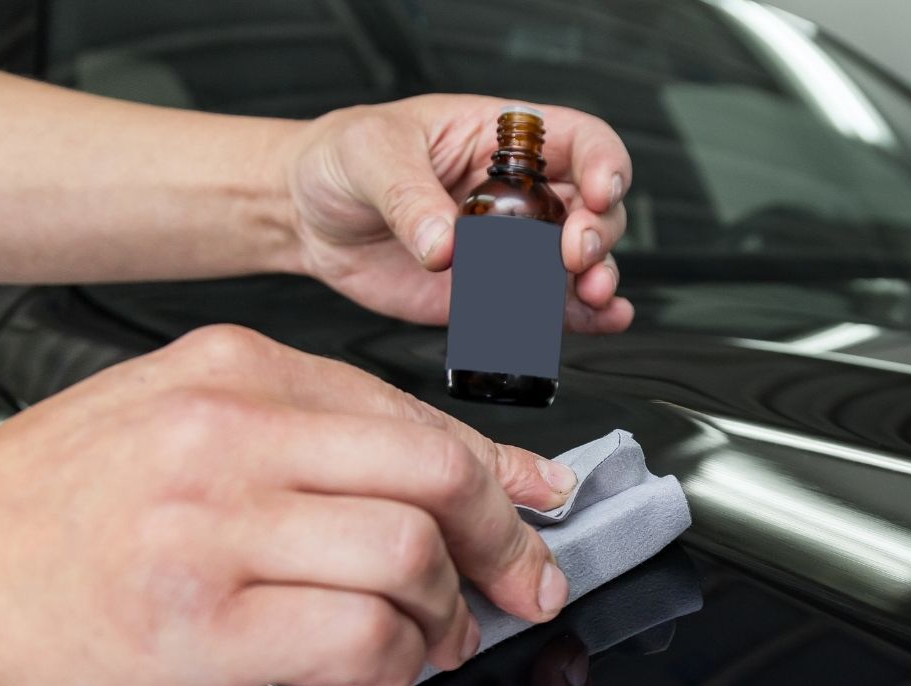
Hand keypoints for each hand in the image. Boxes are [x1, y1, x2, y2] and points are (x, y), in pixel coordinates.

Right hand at [0, 325, 577, 685]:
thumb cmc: (33, 515)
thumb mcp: (164, 425)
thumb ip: (297, 438)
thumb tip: (429, 474)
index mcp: (228, 371)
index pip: (413, 412)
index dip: (500, 473)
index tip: (538, 507)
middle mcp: (227, 434)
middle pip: (435, 472)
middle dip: (505, 541)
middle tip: (519, 585)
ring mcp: (212, 527)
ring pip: (410, 553)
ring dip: (446, 616)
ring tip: (427, 642)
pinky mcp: (199, 623)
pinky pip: (359, 634)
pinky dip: (393, 664)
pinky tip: (373, 673)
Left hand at [282, 94, 632, 332]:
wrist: (306, 215)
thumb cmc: (341, 159)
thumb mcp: (371, 155)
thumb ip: (409, 197)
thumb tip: (445, 245)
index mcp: (502, 138)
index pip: (580, 140)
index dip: (604, 163)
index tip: (598, 192)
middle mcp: (519, 193)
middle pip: (594, 206)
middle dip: (597, 232)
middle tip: (572, 255)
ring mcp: (511, 247)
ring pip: (581, 262)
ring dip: (597, 279)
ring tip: (589, 294)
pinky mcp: (493, 294)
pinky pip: (548, 308)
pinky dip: (581, 319)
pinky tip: (602, 321)